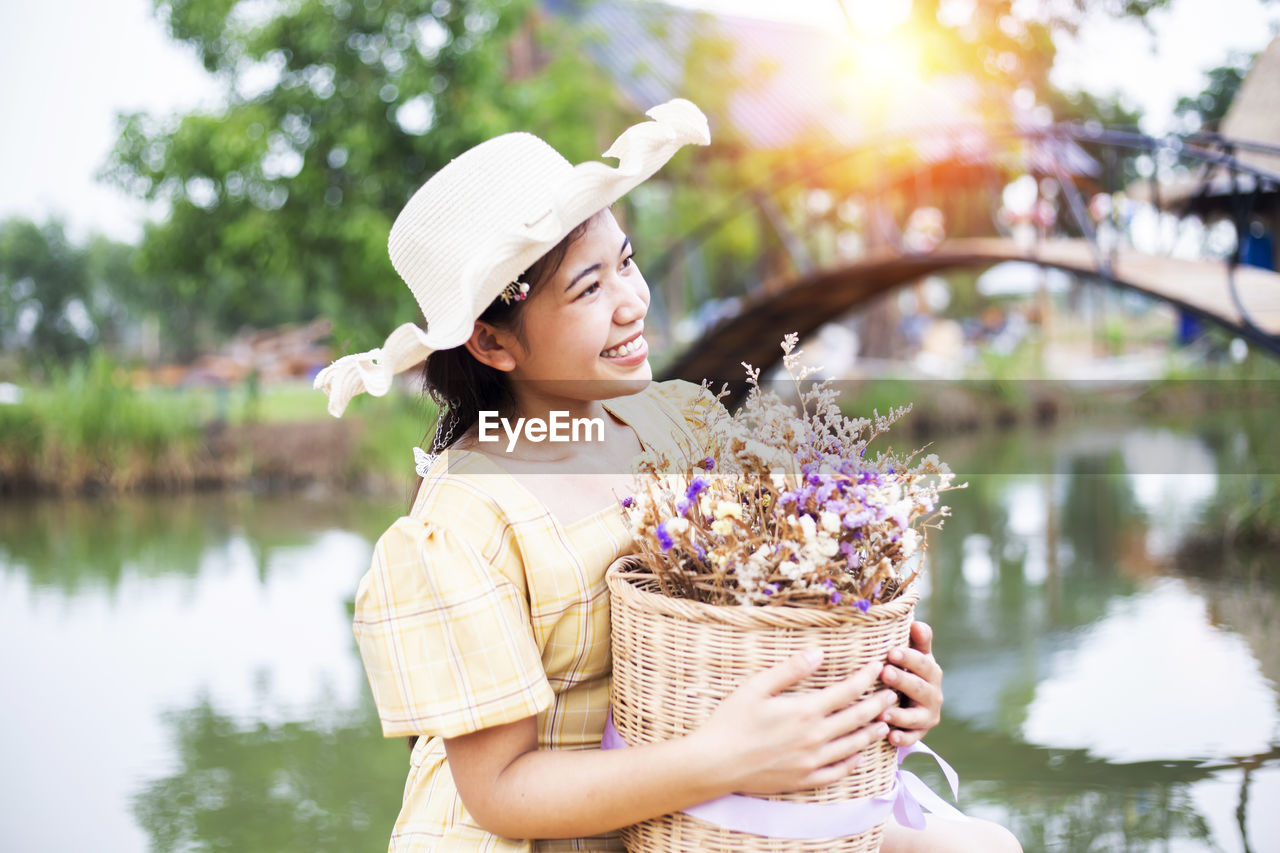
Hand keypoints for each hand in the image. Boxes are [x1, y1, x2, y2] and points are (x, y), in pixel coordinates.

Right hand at [692, 649, 897, 795]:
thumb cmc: (731, 721)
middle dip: (878, 703)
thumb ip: (790, 669)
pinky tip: (858, 755)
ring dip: (871, 731)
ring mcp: (811, 762)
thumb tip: (818, 653)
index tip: (877, 667)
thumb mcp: (756, 687)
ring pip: (853, 745)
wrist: (715, 764)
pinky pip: (838, 772)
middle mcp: (815, 737)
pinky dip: (852, 761)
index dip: (865, 677)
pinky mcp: (804, 780)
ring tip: (884, 722)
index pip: (847, 691)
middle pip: (857, 718)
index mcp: (804, 711)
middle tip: (893, 694)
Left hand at [878, 620, 942, 747]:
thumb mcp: (914, 655)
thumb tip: (916, 623)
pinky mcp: (919, 733)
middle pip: (919, 687)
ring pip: (916, 716)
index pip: (923, 662)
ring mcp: (927, 715)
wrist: (911, 703)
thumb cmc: (908, 671)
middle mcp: (933, 693)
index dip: (910, 658)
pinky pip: (912, 738)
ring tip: (883, 712)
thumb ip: (917, 641)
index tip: (892, 651)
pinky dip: (903, 738)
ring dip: (900, 714)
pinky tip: (890, 737)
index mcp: (930, 671)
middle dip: (903, 680)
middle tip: (885, 673)